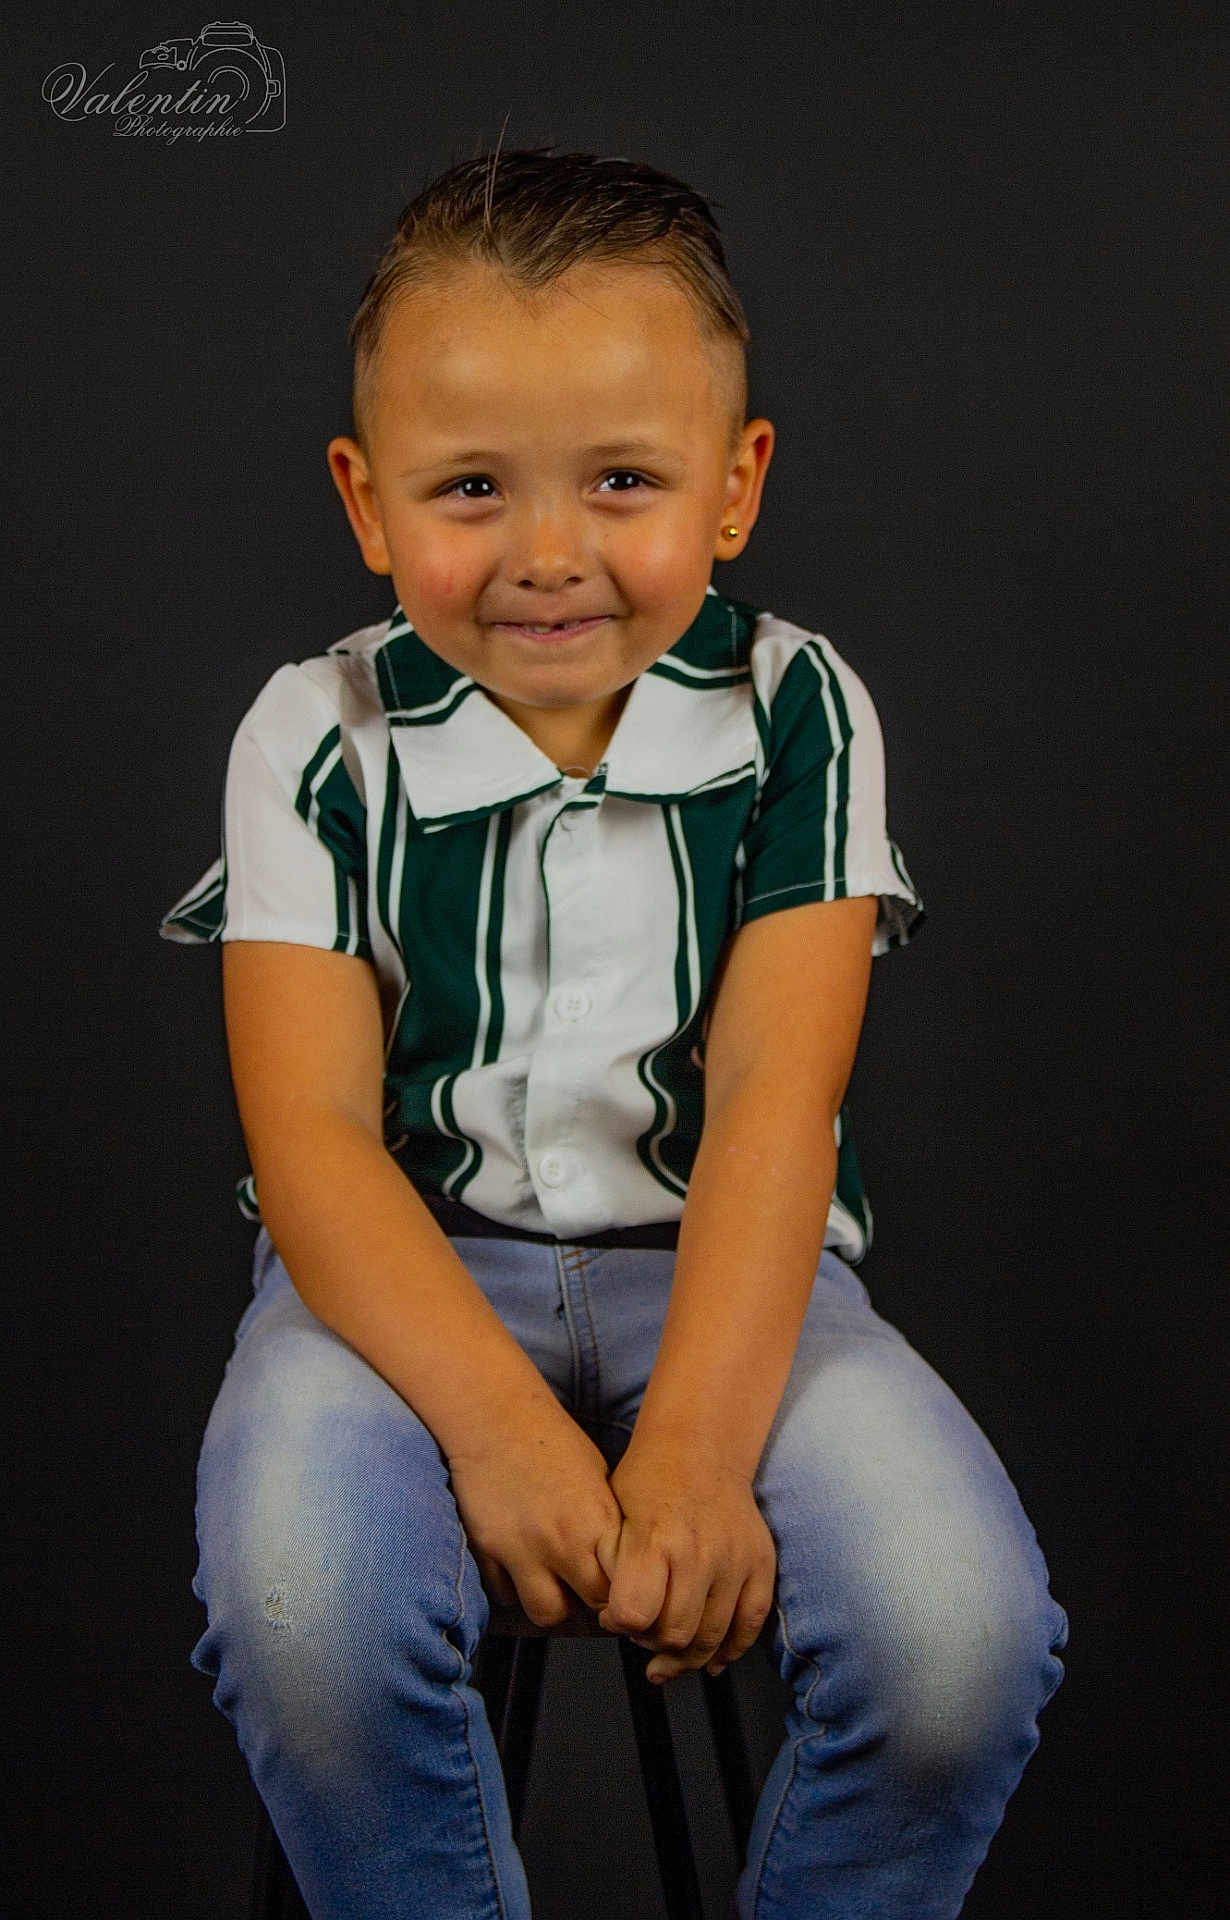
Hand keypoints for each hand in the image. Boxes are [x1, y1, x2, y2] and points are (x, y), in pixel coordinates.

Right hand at [448, 1404, 623, 1627]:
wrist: (496, 1416)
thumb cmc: (554, 1442)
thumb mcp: (599, 1479)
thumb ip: (609, 1528)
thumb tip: (623, 1568)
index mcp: (596, 1521)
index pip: (622, 1587)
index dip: (623, 1592)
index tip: (620, 1588)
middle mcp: (560, 1541)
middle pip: (588, 1607)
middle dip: (591, 1601)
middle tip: (587, 1584)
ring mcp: (520, 1549)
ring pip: (545, 1613)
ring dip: (552, 1601)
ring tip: (553, 1579)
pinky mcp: (486, 1550)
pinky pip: (504, 1594)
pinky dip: (513, 1586)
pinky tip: (519, 1563)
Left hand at [596, 1433, 776, 1682]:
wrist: (700, 1450)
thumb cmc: (648, 1483)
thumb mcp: (612, 1516)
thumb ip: (611, 1570)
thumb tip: (613, 1621)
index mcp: (655, 1540)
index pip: (634, 1615)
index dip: (618, 1623)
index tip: (612, 1615)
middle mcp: (700, 1553)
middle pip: (674, 1634)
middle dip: (650, 1643)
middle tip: (642, 1631)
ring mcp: (736, 1560)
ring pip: (712, 1638)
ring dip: (686, 1655)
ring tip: (669, 1652)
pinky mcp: (761, 1563)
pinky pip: (751, 1623)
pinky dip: (731, 1649)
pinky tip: (712, 1660)